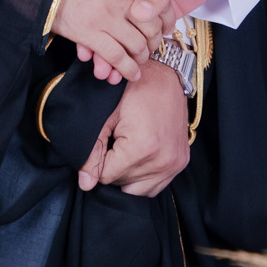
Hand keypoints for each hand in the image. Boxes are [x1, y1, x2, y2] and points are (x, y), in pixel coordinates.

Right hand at [50, 0, 157, 82]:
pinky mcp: (90, 32)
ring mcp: (107, 14)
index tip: (165, 28)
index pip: (160, 1)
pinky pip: (116, 56)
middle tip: (153, 46)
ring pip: (136, 44)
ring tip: (140, 60)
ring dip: (141, 56)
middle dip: (155, 41)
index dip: (165, 19)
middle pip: (151, 25)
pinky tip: (130, 73)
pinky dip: (127, 68)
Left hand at [76, 61, 190, 195]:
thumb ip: (92, 151)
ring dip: (128, 175)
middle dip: (113, 168)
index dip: (98, 161)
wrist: (166, 76)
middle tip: (114, 142)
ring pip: (138, 190)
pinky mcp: (181, 163)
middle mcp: (162, 161)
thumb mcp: (106, 116)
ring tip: (126, 150)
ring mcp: (174, 164)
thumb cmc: (134, 90)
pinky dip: (144, 177)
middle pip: (122, 184)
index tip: (104, 141)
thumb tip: (85, 184)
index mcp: (142, 148)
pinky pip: (156, 186)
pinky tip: (139, 156)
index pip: (106, 177)